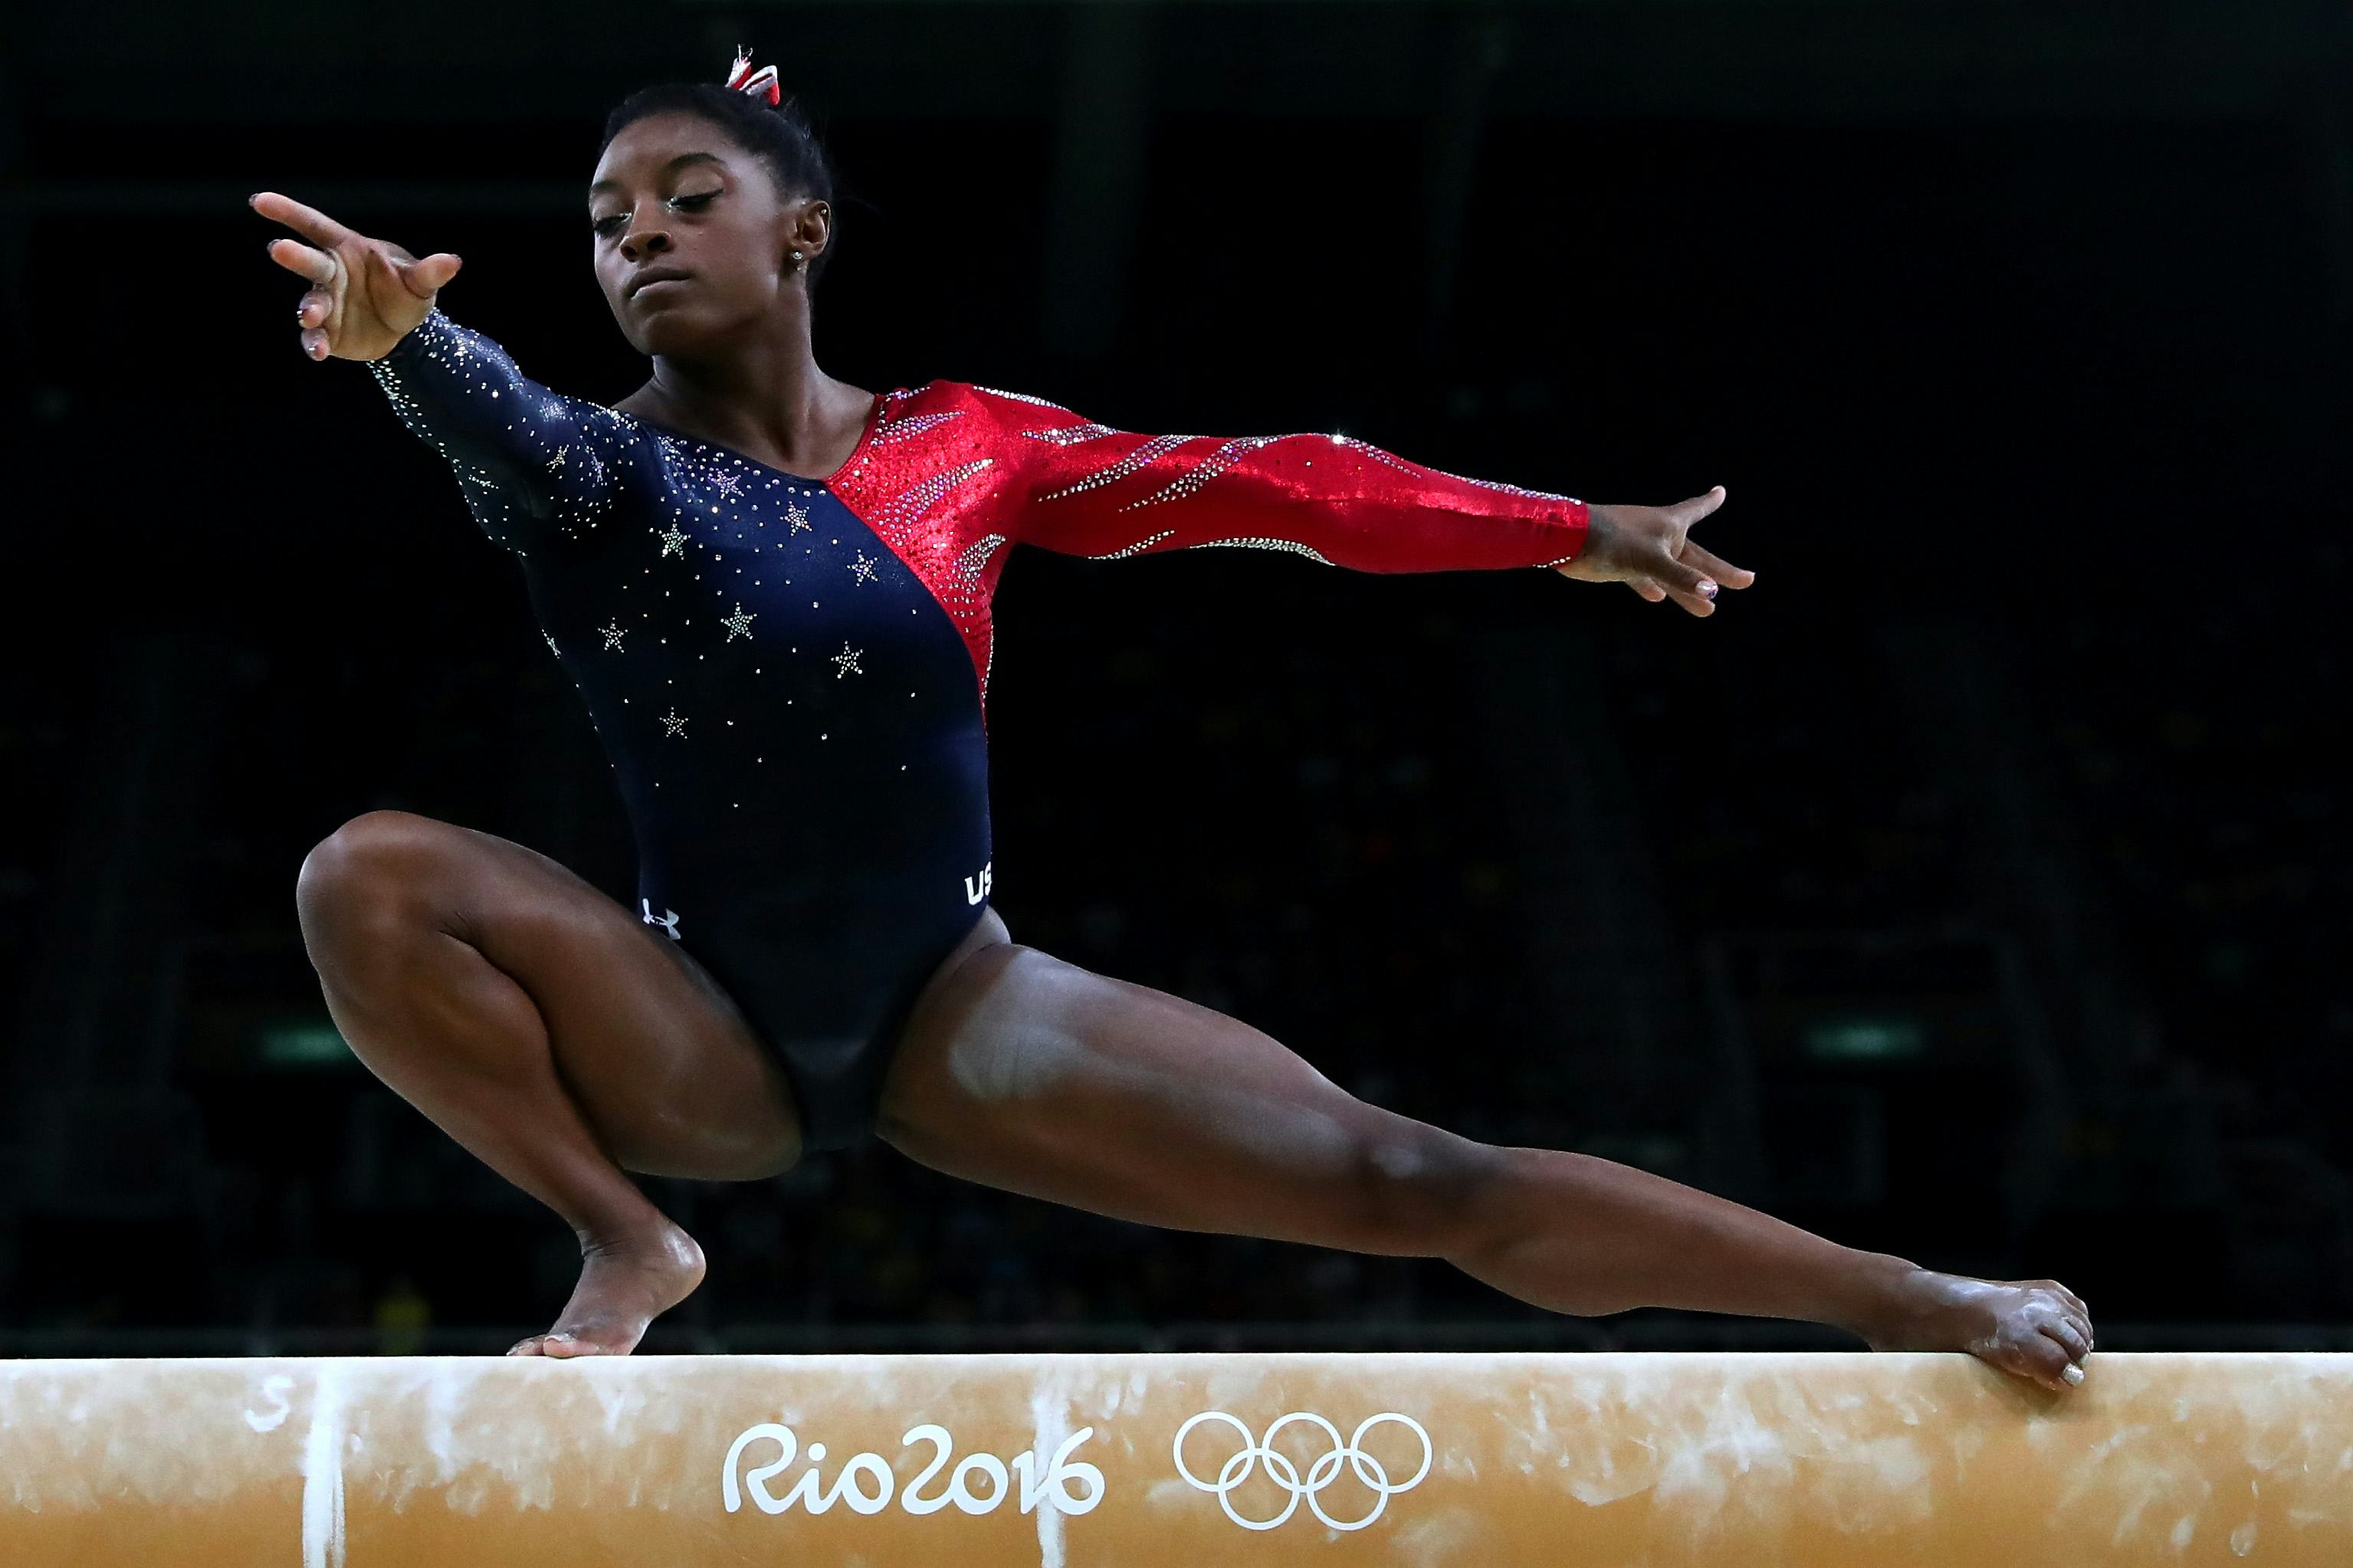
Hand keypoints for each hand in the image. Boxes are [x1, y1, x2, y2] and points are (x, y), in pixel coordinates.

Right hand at [251, 190, 463, 361]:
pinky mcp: (328, 333)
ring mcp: (326, 303)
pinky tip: (318, 352)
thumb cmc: (406, 292)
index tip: (260, 201)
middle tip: (278, 248)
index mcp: (346, 249)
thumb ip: (431, 272)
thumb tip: (453, 262)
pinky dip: (315, 343)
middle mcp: (330, 274)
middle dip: (294, 256)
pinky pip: (316, 337)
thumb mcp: (421, 282)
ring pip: (310, 303)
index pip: (314, 226)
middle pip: (309, 262)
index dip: (288, 212)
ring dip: (308, 308)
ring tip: (309, 315)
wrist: (407, 330)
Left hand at [1553, 486, 1754, 616]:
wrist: (1567, 541)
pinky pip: (1642, 578)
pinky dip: (1652, 587)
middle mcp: (1657, 535)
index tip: (1720, 491)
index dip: (1709, 502)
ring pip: (1671, 574)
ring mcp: (1639, 550)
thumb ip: (1680, 577)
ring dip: (1688, 591)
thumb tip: (1711, 591)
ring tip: (1709, 611)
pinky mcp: (1620, 564)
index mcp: (1669, 525)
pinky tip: (1658, 599)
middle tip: (1748, 580)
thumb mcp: (1650, 560)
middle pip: (1695, 557)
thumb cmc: (1612, 541)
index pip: (1696, 509)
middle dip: (1718, 572)